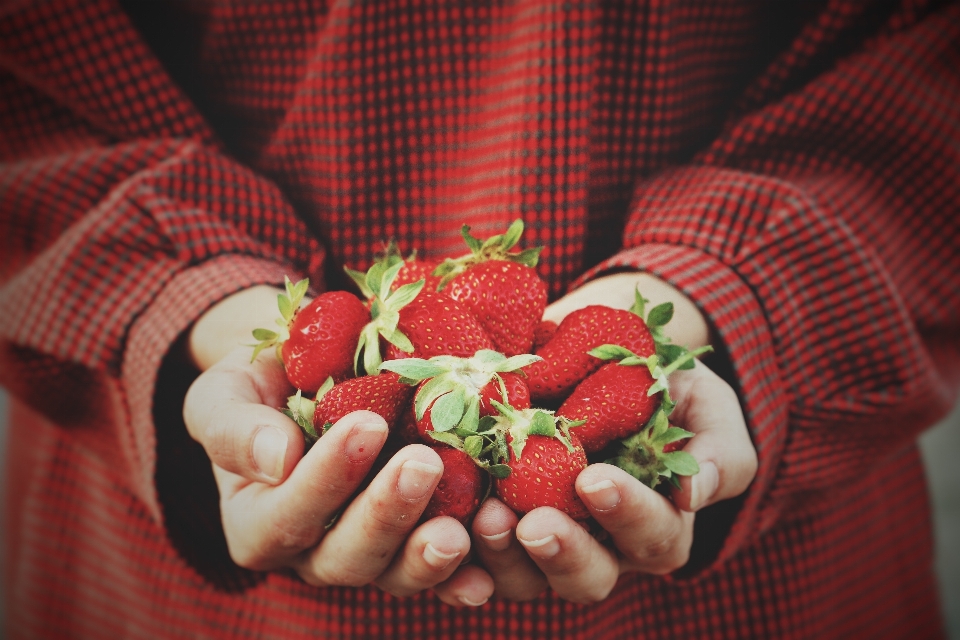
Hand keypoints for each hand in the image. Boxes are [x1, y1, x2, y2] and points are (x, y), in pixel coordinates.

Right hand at [182, 287, 494, 605]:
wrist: (310, 380)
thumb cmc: (261, 387)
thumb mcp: (225, 394)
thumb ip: (233, 428)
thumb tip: (276, 458)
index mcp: (258, 523)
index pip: (286, 515)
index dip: (325, 479)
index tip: (366, 424)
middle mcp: (312, 553)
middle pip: (347, 556)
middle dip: (387, 513)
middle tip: (424, 463)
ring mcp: (370, 555)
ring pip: (397, 574)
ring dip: (429, 555)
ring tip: (461, 527)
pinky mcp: (414, 545)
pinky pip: (441, 574)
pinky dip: (466, 576)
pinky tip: (489, 572)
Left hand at [470, 272, 756, 602]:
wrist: (597, 360)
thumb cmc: (663, 388)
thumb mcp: (705, 407)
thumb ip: (718, 449)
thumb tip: (694, 493)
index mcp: (656, 525)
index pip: (652, 536)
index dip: (627, 514)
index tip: (595, 478)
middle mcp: (600, 547)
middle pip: (587, 578)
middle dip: (561, 553)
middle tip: (534, 521)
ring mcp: (542, 541)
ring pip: (524, 578)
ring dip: (502, 554)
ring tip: (483, 514)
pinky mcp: (493, 525)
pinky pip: (471, 556)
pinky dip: (456, 549)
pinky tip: (439, 525)